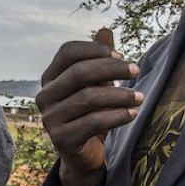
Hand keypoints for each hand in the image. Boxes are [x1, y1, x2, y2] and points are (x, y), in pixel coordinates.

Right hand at [37, 41, 142, 181]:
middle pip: (79, 72)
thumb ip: (99, 59)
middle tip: (135, 71)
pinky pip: (94, 122)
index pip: (67, 52)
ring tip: (140, 97)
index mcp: (49, 78)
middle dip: (112, 69)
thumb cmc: (90, 113)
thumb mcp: (96, 84)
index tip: (121, 56)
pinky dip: (118, 116)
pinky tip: (132, 113)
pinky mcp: (62, 139)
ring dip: (120, 95)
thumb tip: (105, 30)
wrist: (84, 154)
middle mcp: (44, 97)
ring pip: (88, 98)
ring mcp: (50, 119)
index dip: (95, 50)